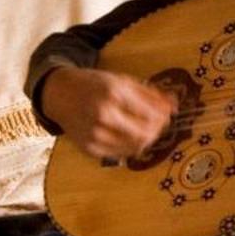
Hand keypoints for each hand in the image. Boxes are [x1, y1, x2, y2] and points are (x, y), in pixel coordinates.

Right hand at [39, 66, 177, 158]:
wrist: (60, 95)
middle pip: (145, 134)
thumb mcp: (122, 81)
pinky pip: (120, 154)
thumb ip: (149, 93)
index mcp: (113, 93)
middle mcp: (103, 115)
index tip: (167, 115)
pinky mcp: (90, 148)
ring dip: (146, 140)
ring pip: (134, 147)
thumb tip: (174, 105)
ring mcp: (95, 134)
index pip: (150, 114)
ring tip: (145, 130)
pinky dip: (130, 147)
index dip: (163, 118)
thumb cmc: (94, 85)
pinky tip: (129, 137)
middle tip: (159, 125)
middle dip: (157, 131)